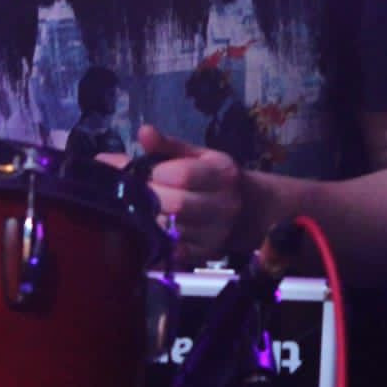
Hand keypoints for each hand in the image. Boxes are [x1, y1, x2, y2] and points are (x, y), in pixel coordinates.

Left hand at [135, 122, 245, 267]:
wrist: (245, 209)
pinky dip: (157, 242)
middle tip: (141, 194)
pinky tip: (152, 231)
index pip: (184, 175)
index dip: (159, 174)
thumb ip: (166, 145)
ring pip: (172, 230)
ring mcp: (217, 233)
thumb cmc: (210, 176)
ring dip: (151, 220)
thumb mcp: (194, 155)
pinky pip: (173, 252)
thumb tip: (143, 132)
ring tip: (146, 210)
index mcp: (222, 173)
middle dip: (151, 198)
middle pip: (177, 205)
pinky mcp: (205, 255)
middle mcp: (224, 204)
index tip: (151, 173)